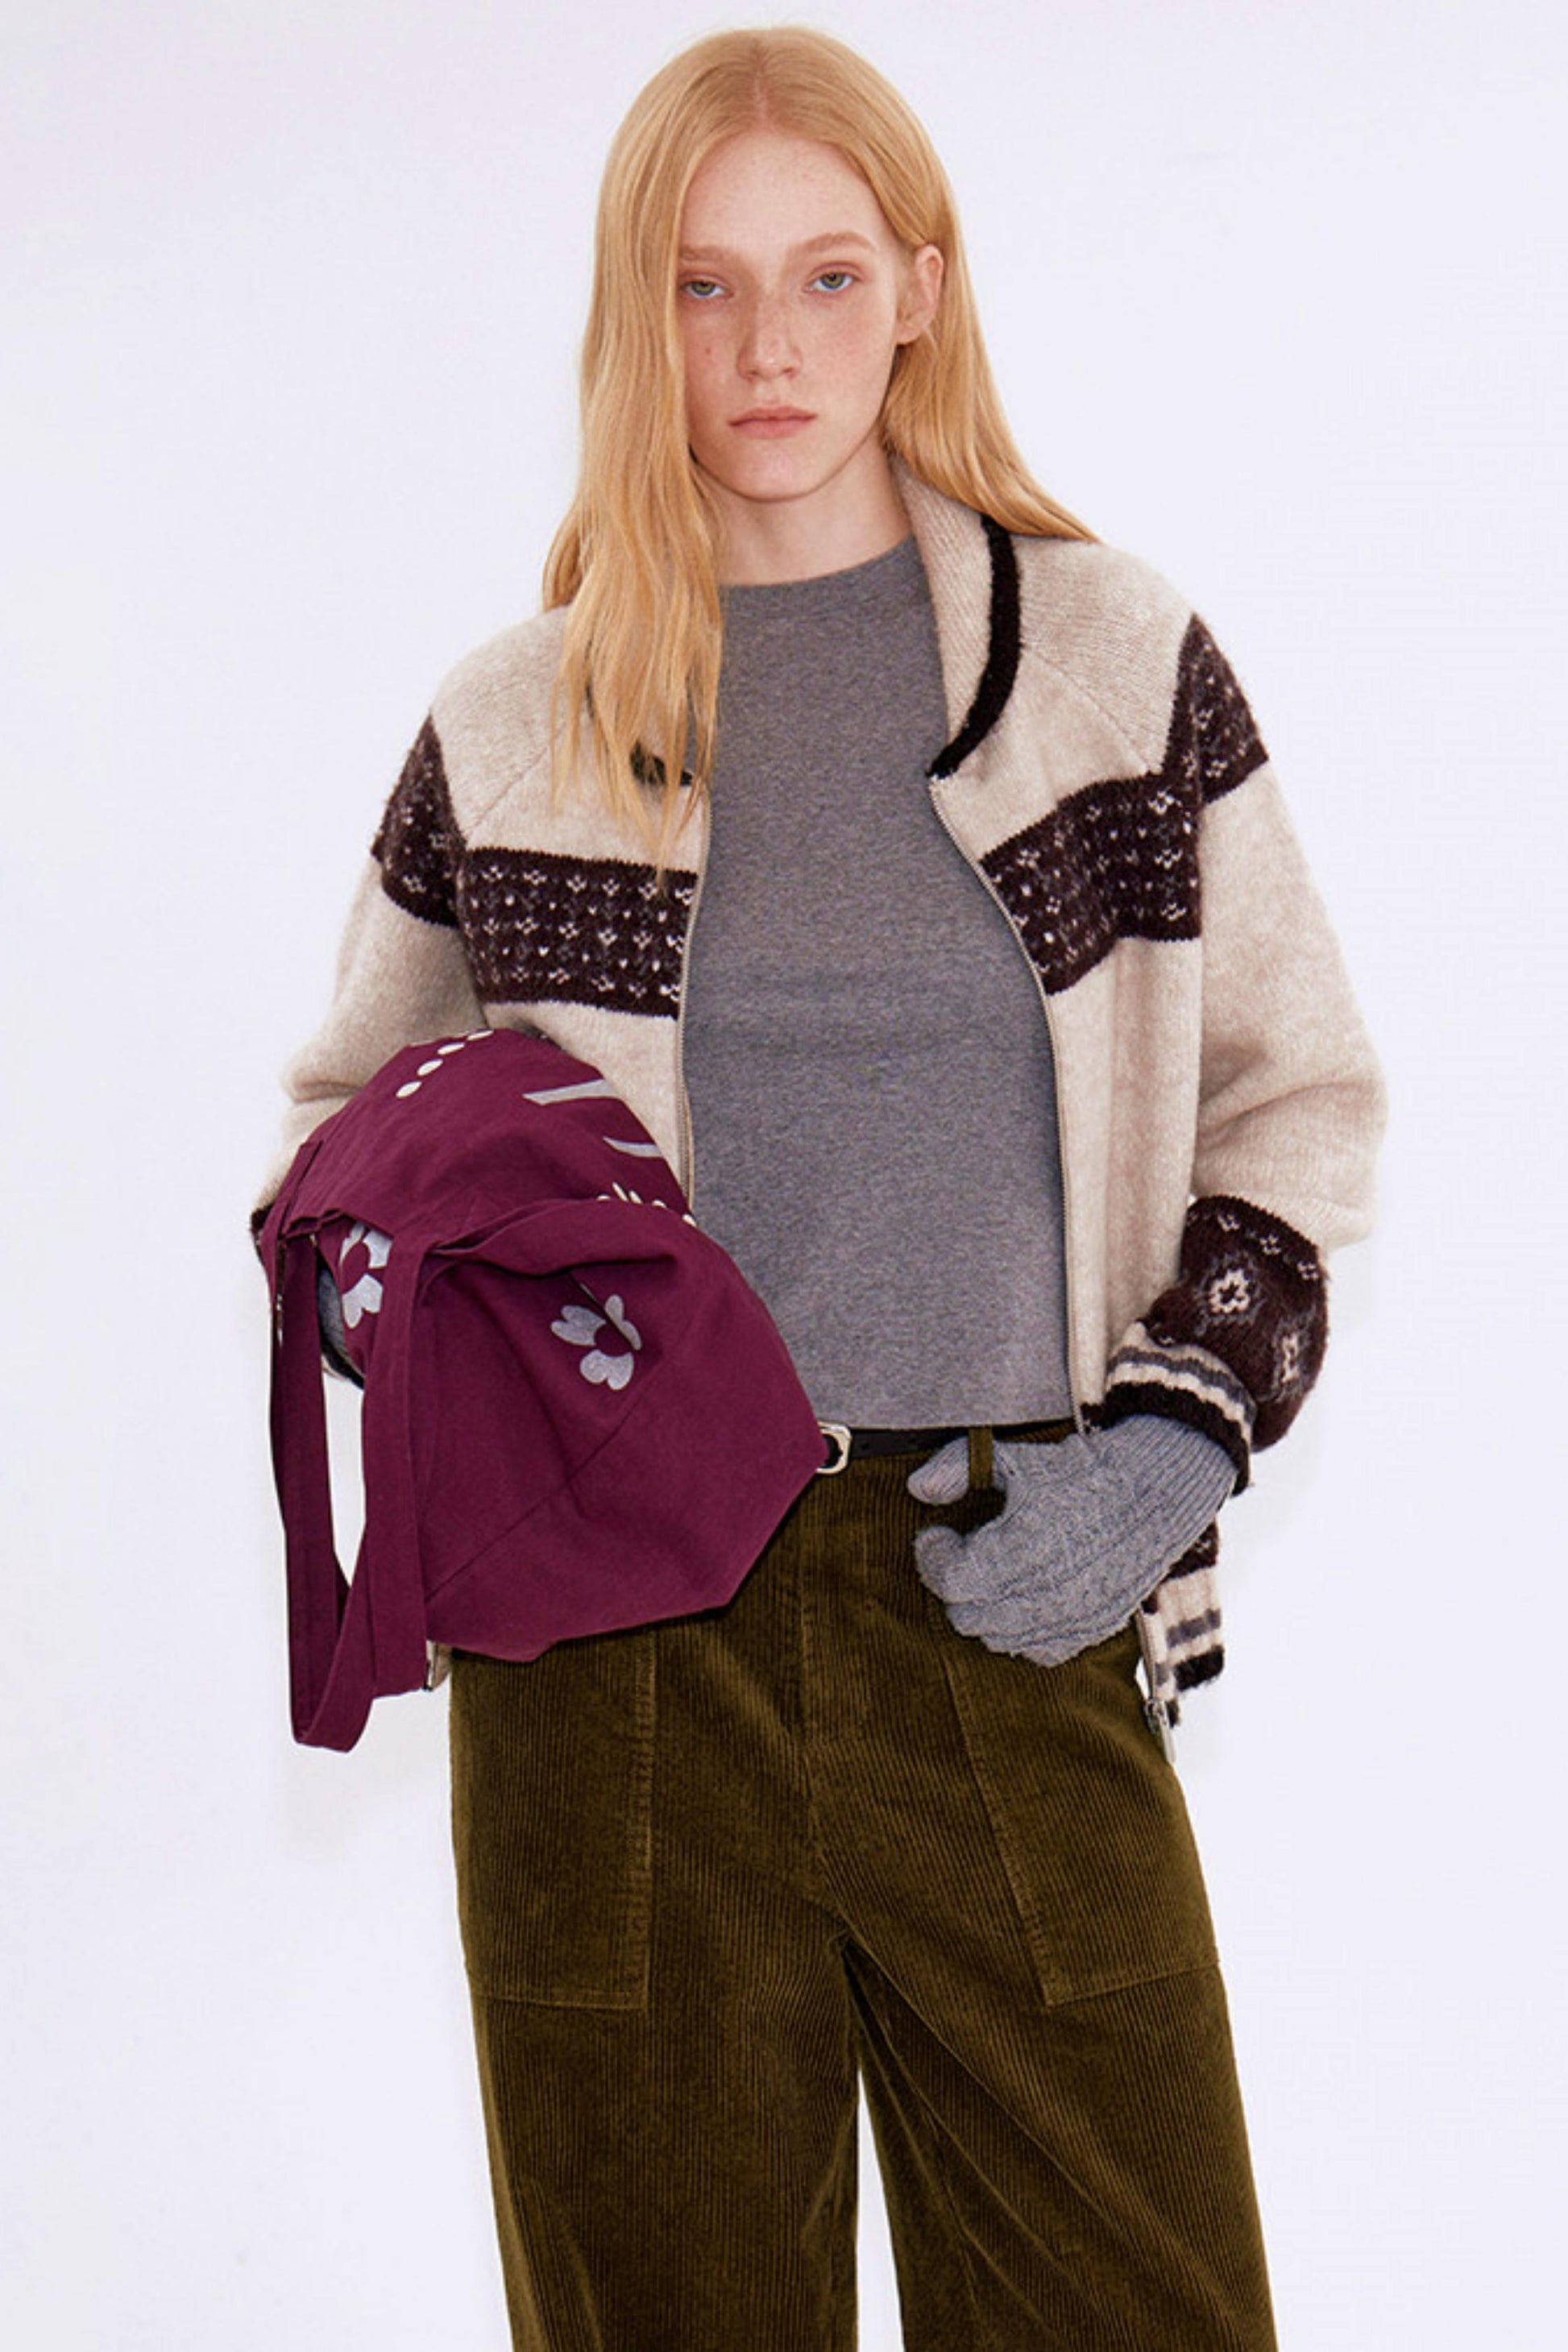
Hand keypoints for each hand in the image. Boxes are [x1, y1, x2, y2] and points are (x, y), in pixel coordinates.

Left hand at [905, 1418, 1234, 1666]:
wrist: (1154, 1492)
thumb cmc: (1079, 1471)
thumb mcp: (1014, 1458)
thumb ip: (956, 1467)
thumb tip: (916, 1490)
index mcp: (1021, 1549)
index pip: (950, 1581)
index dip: (933, 1557)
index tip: (938, 1534)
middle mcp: (1045, 1593)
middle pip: (966, 1616)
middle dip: (956, 1583)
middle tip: (966, 1551)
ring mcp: (1070, 1618)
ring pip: (997, 1638)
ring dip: (985, 1609)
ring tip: (996, 1572)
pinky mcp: (1091, 1630)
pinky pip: (1037, 1652)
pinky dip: (1021, 1631)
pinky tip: (1026, 1596)